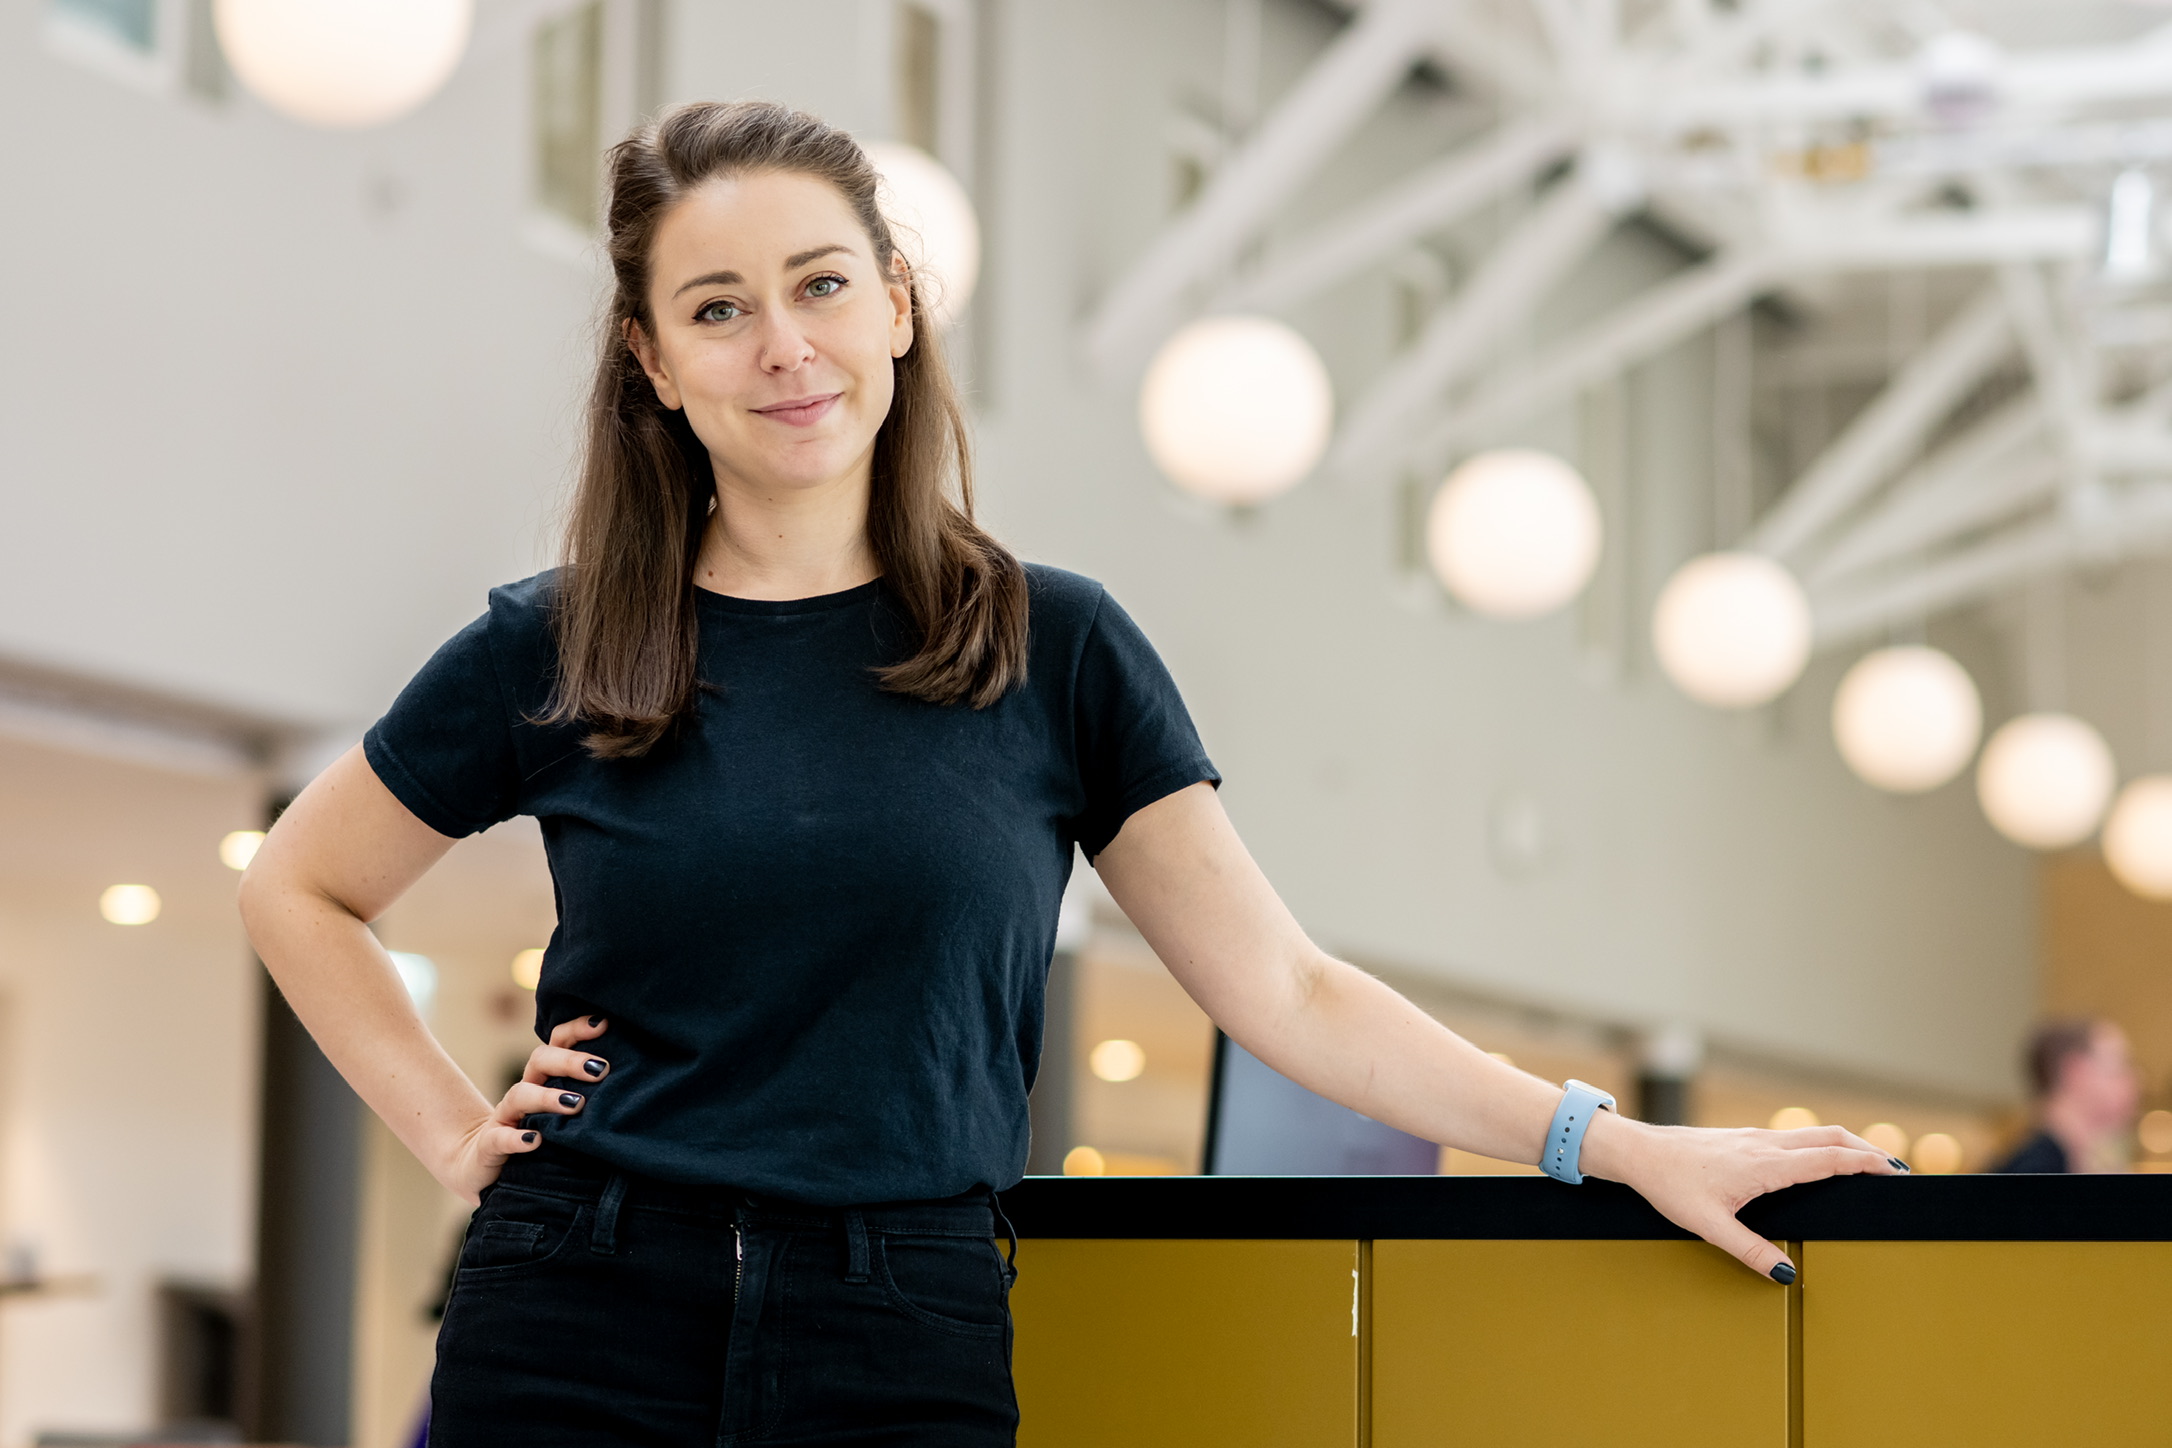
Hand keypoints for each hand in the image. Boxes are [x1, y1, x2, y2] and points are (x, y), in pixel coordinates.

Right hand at [435, 1016, 612, 1204]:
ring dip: (548, 1097)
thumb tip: (639, 1083)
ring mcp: (505, 1116)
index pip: (558, 1042)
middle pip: (540, 1059)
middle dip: (570, 1060)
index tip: (605, 1024)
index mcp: (544, 1077)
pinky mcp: (490, 1144)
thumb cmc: (540, 1134)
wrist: (483, 1164)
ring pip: (521, 1094)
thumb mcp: (567, 1113)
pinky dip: (517, 1139)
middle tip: (601, 1070)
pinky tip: (535, 1141)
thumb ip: (592, 1096)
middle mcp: (525, 1089)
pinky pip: (500, 1138)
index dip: (578, 1030)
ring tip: (575, 1104)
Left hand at [1581, 1112, 1905, 1281]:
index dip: (1865, 1163)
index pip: (1828, 1158)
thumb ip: (1749, 1250)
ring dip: (1846, 1144)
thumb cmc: (1669, 1186)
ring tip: (1871, 1163)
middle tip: (1897, 1170)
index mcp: (1764, 1164)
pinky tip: (1822, 1160)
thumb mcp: (1708, 1225)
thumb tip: (1786, 1273)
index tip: (1895, 1173)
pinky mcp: (1745, 1139)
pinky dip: (1822, 1143)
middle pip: (1830, 1138)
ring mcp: (1755, 1138)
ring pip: (1813, 1133)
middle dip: (1867, 1151)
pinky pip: (1795, 1137)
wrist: (1638, 1152)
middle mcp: (1765, 1144)